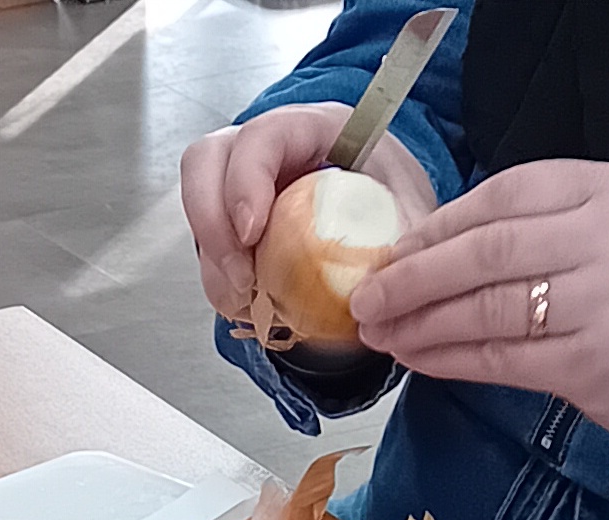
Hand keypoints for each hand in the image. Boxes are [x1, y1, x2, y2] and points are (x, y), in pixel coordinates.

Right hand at [179, 108, 442, 337]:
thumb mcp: (409, 207)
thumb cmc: (393, 194)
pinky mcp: (232, 223)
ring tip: (249, 298)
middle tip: (241, 277)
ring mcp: (240, 183)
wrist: (386, 207)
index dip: (245, 182)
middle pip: (204, 163)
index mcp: (311, 128)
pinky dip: (222, 282)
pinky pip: (208, 248)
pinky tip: (251, 302)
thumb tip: (381, 286)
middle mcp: (265, 149)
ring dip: (214, 262)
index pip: (260, 137)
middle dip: (212, 224)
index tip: (252, 233)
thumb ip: (395, 236)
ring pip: (199, 208)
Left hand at [347, 159, 608, 441]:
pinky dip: (450, 358)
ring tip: (382, 331)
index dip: (442, 223)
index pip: (509, 195)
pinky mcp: (590, 364)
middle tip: (368, 294)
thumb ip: (549, 217)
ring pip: (488, 309)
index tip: (398, 247)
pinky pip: (501, 360)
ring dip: (423, 321)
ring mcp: (601, 304)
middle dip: (417, 274)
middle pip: (489, 251)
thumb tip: (442, 241)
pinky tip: (418, 357)